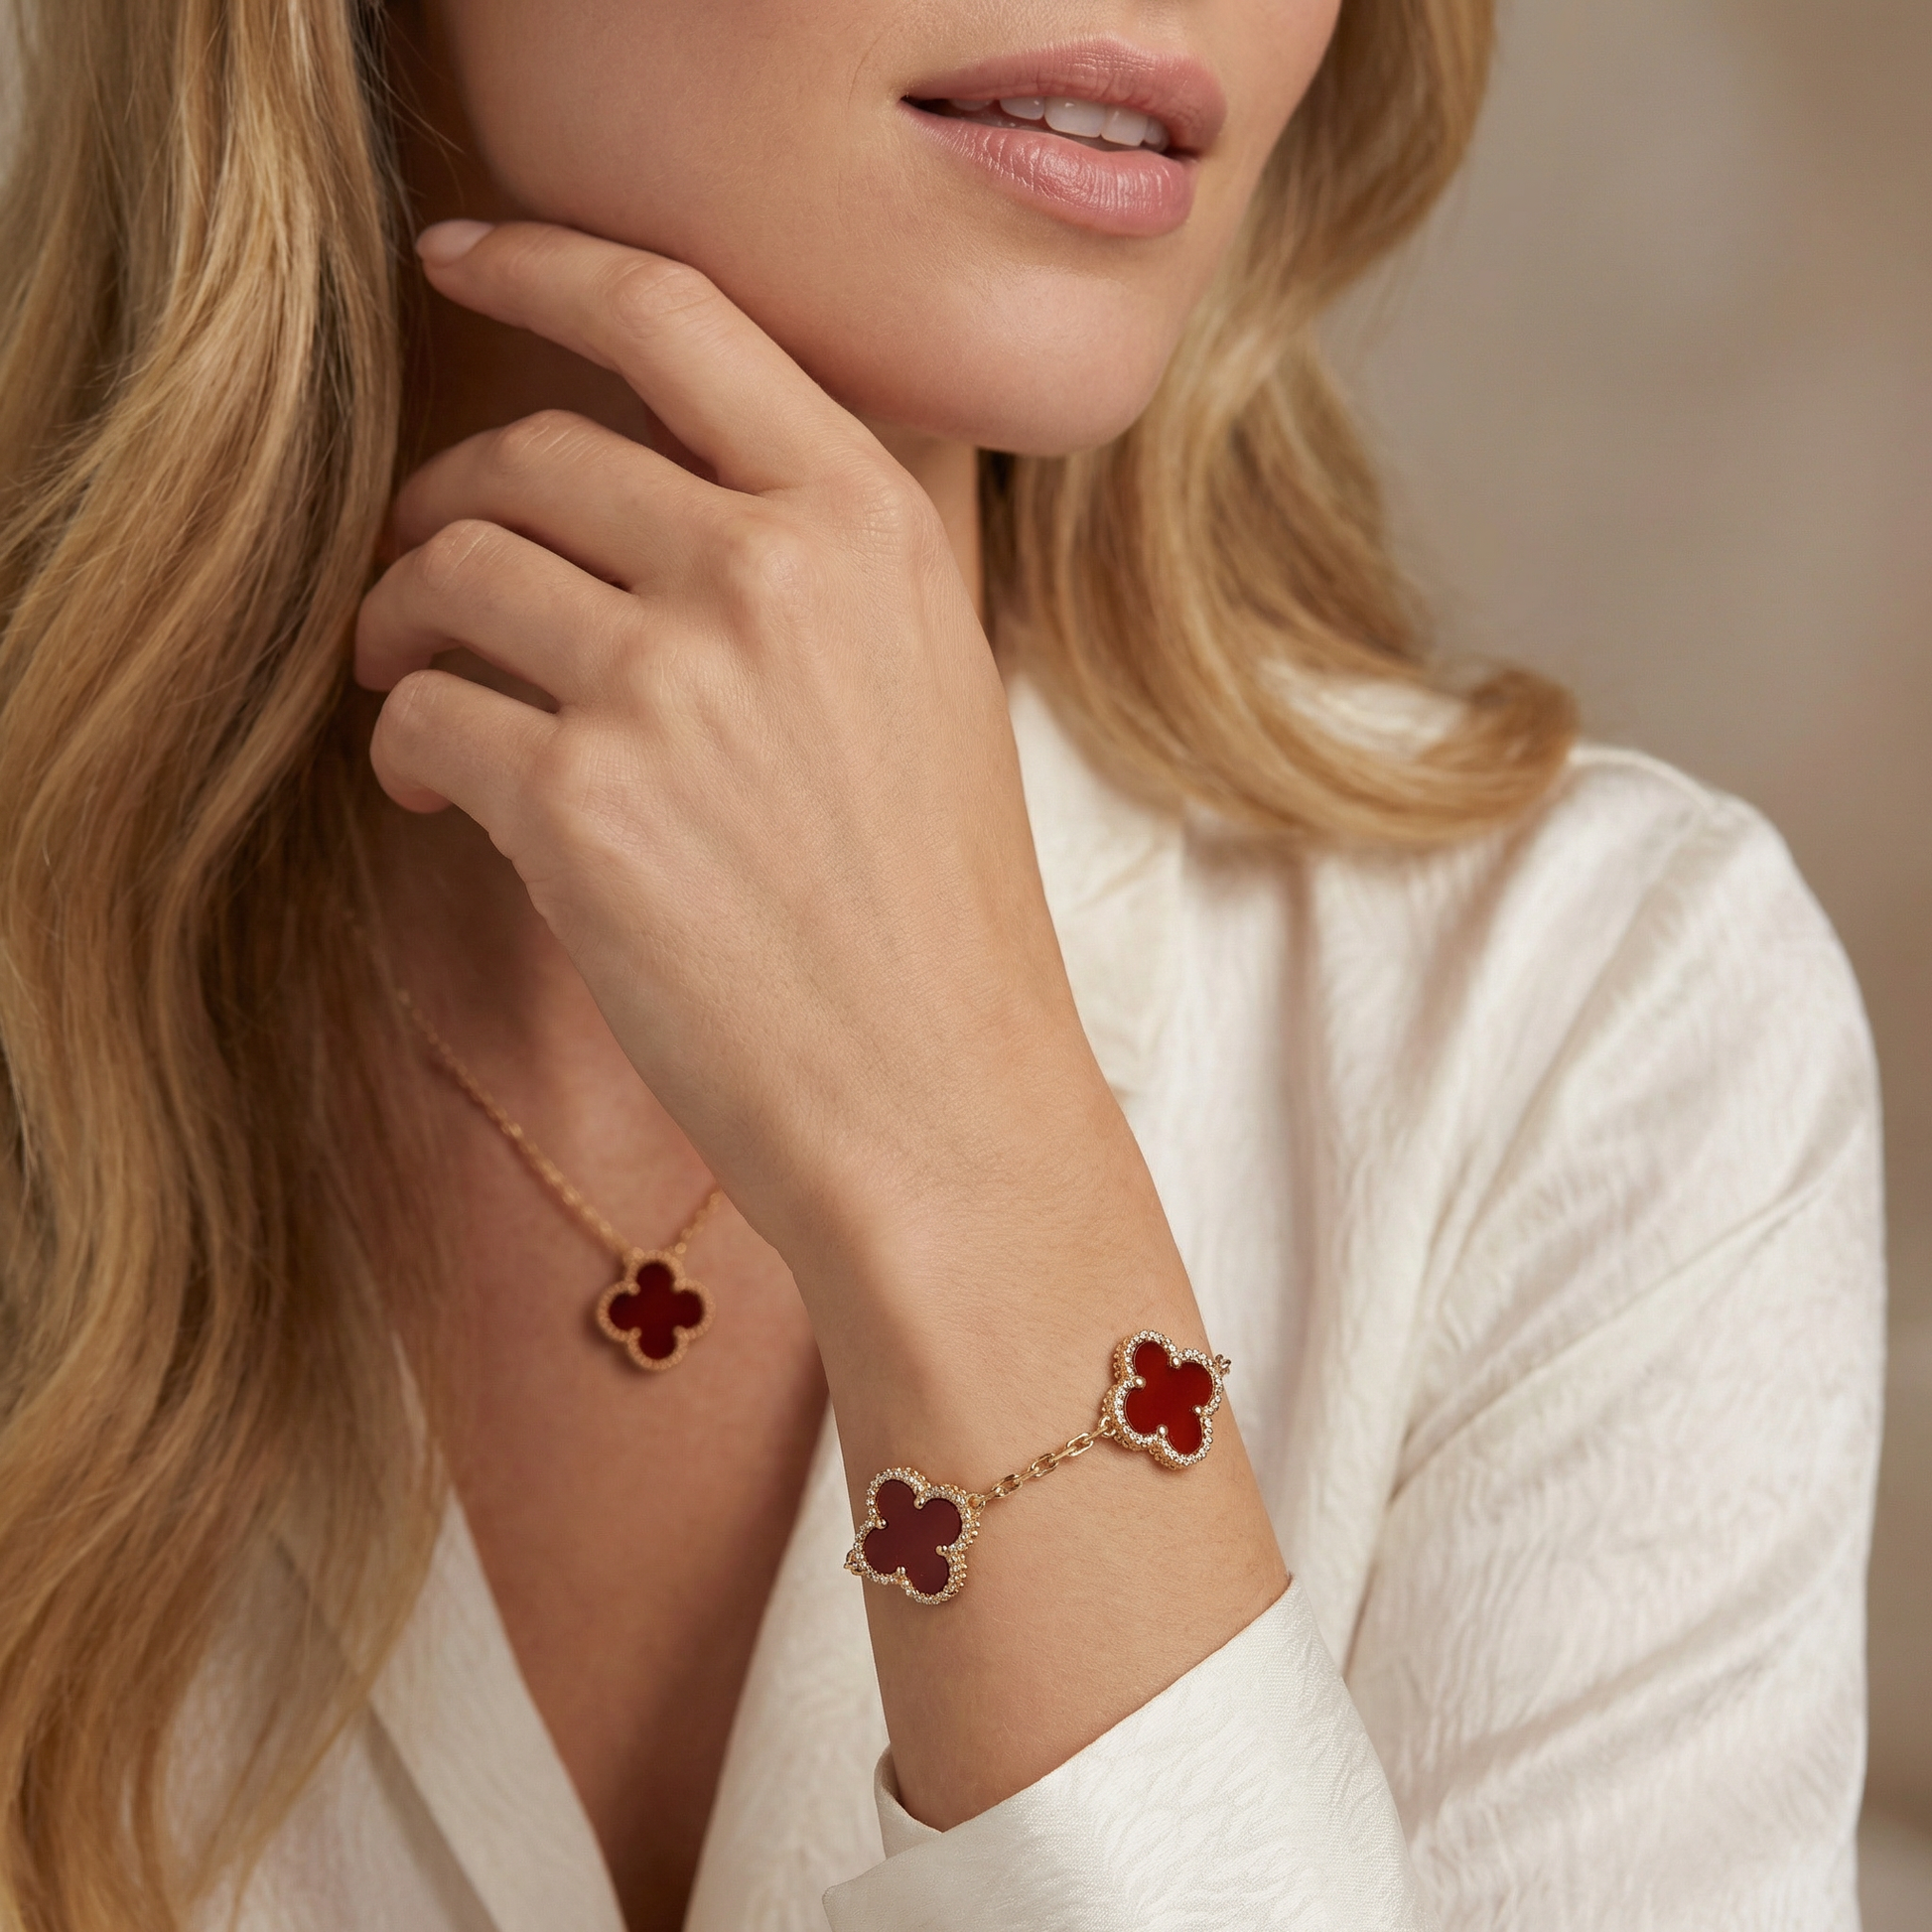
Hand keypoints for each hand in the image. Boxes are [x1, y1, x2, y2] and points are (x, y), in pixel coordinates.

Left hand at [360, 222, 1285, 1828]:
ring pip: (451, 575)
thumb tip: (670, 483)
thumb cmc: (936, 913)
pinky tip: (448, 793)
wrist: (940, 1101)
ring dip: (406, 631)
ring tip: (428, 697)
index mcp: (870, 523)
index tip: (466, 256)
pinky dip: (409, 745)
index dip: (546, 264)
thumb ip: (819, 554)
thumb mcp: (928, 679)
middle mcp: (770, 568)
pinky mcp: (580, 798)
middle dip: (449, 511)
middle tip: (433, 585)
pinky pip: (424, 713)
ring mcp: (672, 677)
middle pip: (527, 456)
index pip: (678, 316)